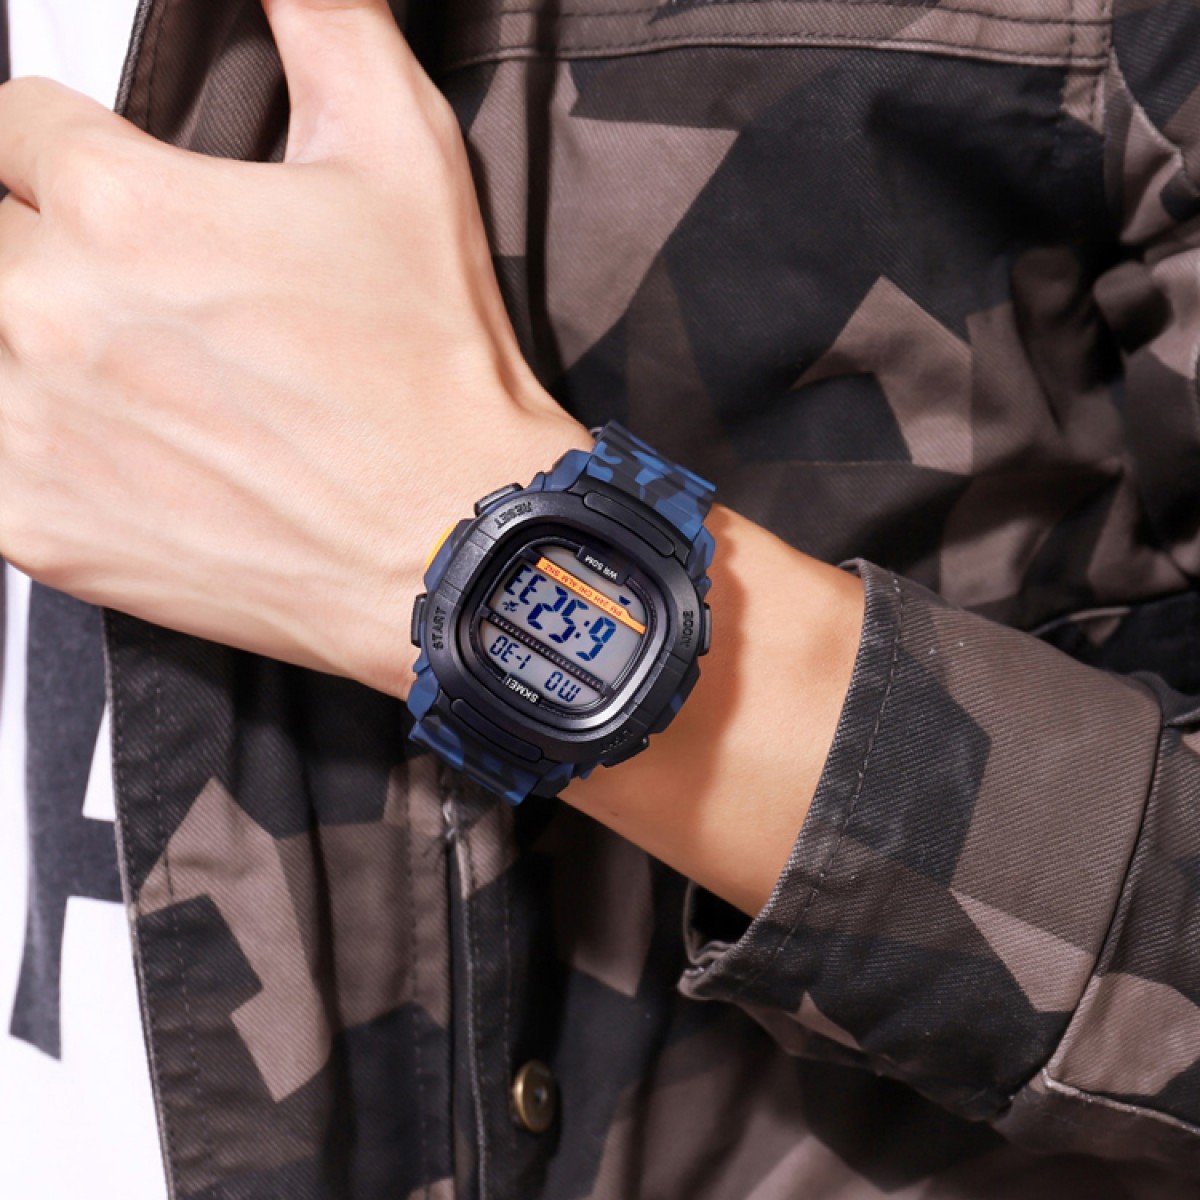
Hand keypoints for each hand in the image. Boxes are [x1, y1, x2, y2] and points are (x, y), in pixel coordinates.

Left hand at [0, 0, 587, 696]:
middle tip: (129, 291)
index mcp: (121, 203)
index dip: (72, 153)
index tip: (116, 197)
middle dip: (40, 239)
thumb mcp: (403, 155)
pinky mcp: (34, 524)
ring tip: (102, 359)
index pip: (18, 123)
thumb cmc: (432, 374)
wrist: (447, 544)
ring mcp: (31, 427)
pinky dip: (15, 432)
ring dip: (22, 335)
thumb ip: (324, 18)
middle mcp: (51, 309)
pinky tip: (82, 434)